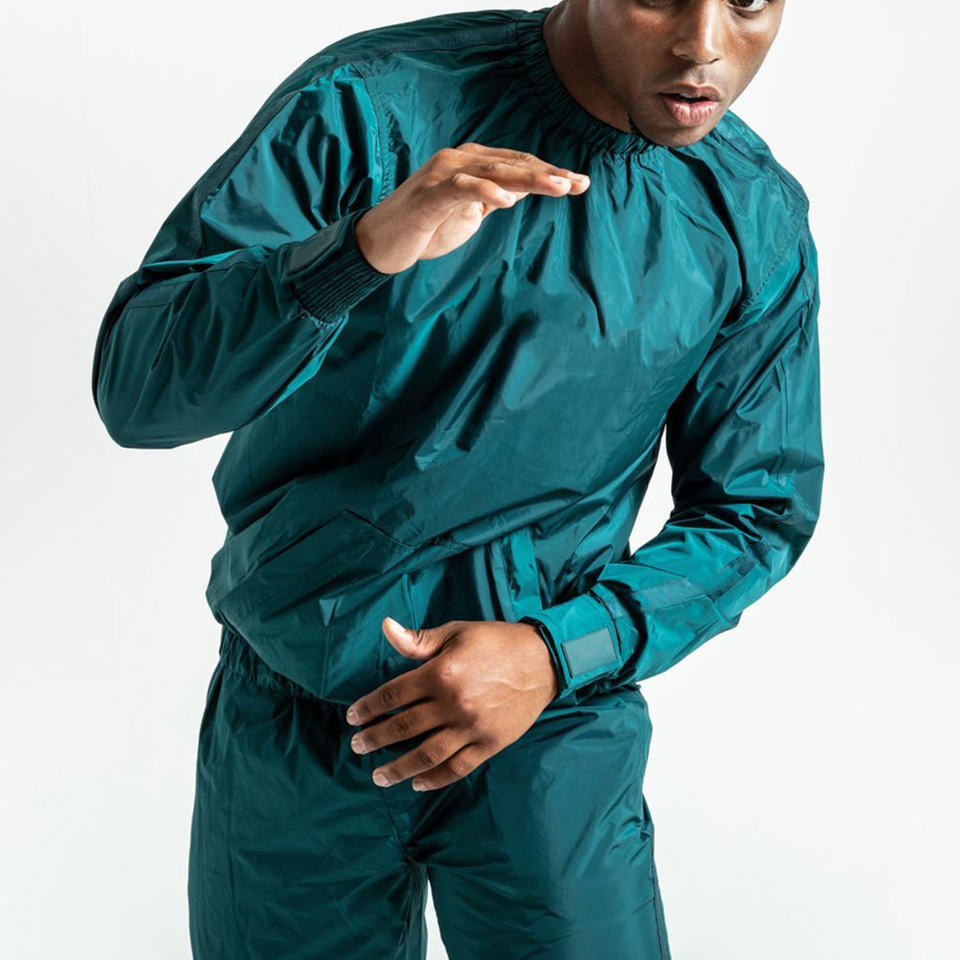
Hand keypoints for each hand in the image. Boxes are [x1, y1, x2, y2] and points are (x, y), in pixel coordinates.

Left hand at [344, 616, 559, 790]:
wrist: (543, 659)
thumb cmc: (495, 642)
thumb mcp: (456, 632)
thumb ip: (418, 639)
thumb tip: (386, 627)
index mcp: (441, 673)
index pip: (392, 695)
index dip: (368, 708)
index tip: (352, 717)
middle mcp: (453, 703)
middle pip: (403, 727)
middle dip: (375, 739)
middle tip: (357, 746)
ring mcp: (472, 727)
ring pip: (426, 755)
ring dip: (397, 768)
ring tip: (377, 777)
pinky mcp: (490, 743)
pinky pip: (457, 768)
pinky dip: (435, 779)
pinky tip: (417, 783)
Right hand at [353, 142, 589, 274]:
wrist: (381, 244)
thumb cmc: (425, 229)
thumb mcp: (468, 213)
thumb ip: (492, 198)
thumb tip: (519, 191)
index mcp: (472, 162)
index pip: (519, 164)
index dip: (550, 173)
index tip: (581, 184)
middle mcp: (460, 159)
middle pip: (513, 164)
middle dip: (549, 174)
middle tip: (579, 183)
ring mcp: (445, 172)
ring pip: (495, 170)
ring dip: (529, 178)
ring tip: (559, 187)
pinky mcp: (431, 193)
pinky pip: (464, 187)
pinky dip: (487, 191)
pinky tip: (509, 200)